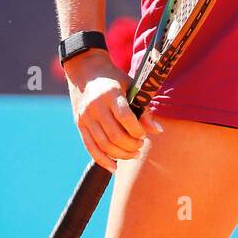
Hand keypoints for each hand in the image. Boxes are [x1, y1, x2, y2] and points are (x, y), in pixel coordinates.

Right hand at [63, 49, 163, 170]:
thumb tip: (157, 131)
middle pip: (115, 135)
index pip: (125, 118)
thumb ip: (144, 108)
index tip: (144, 134)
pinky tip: (114, 167)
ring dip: (121, 154)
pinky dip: (103, 160)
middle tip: (140, 146)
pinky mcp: (79, 125)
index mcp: (110, 94)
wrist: (85, 70)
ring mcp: (85, 117)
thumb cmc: (114, 78)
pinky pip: (90, 148)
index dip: (138, 131)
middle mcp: (95, 107)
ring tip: (133, 154)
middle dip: (131, 145)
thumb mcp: (131, 86)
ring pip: (103, 145)